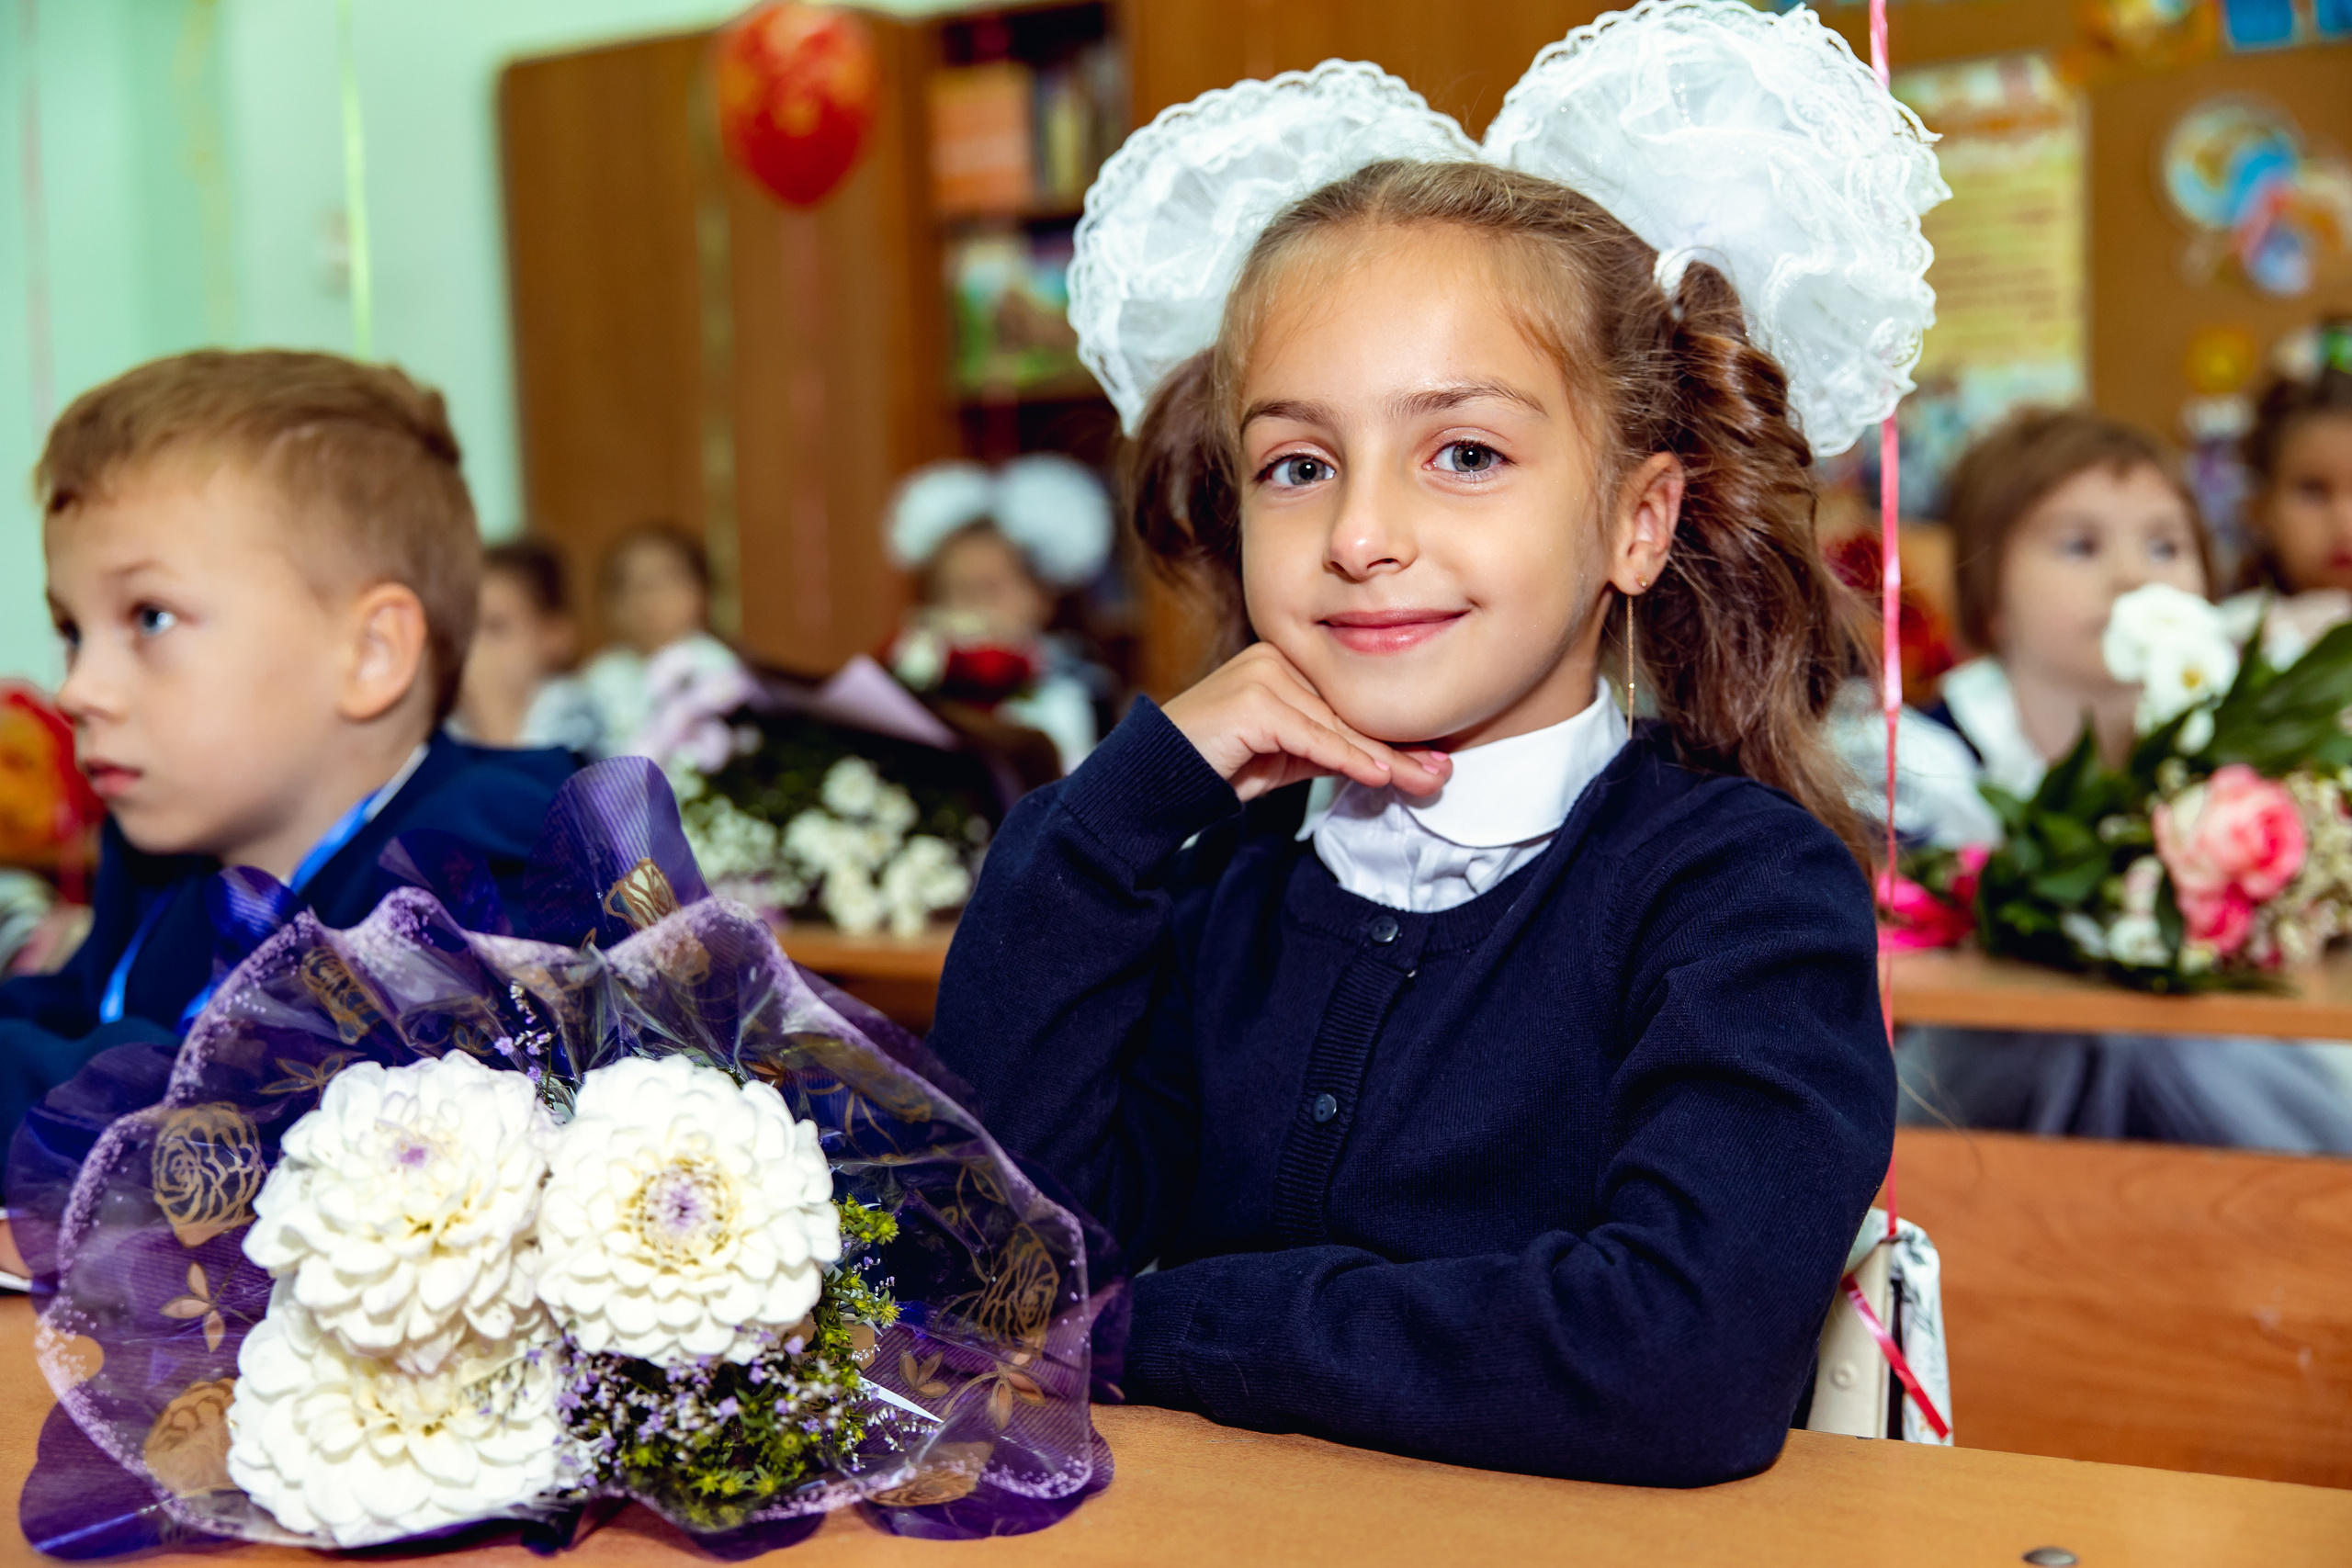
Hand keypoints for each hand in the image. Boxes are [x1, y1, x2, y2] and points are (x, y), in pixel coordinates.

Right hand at [1162, 643, 1450, 802]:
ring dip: (1385, 758)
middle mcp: (1277, 656)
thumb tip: (1393, 763)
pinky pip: (1311, 735)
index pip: (1350, 700)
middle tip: (1441, 775)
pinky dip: (1347, 759)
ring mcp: (1263, 674)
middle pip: (1350, 710)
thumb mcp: (1289, 754)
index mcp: (1287, 659)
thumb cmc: (1223, 763)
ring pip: (1336, 724)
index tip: (1434, 760)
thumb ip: (1332, 746)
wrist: (1158, 779)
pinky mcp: (1252, 702)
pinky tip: (1379, 775)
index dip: (1393, 733)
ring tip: (1425, 781)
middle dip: (1399, 747)